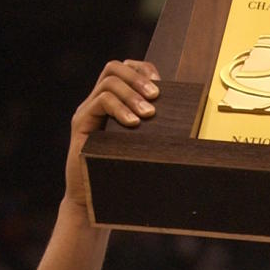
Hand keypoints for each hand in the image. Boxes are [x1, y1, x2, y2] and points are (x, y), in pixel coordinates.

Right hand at [64, 59, 160, 215]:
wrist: (91, 201)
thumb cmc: (118, 176)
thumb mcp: (139, 147)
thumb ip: (151, 131)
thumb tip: (188, 125)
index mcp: (111, 104)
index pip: (124, 69)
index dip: (142, 69)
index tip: (161, 84)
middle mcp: (95, 103)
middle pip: (113, 68)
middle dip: (137, 77)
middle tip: (156, 96)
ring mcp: (87, 111)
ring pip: (108, 83)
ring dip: (132, 94)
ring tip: (148, 113)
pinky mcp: (80, 123)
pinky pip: (100, 102)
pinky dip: (119, 108)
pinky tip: (133, 123)